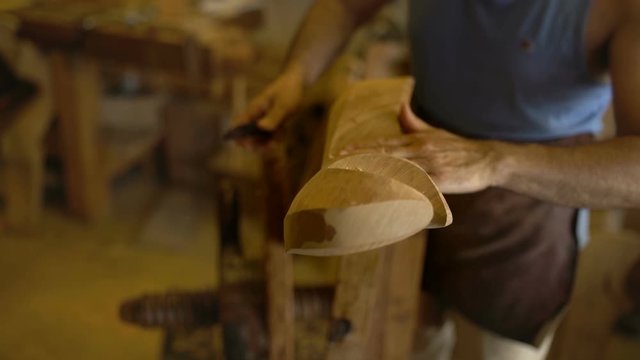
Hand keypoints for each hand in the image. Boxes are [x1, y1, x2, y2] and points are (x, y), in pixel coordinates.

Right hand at [230, 65, 304, 147]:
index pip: (239, 124)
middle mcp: (257, 114)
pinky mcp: (274, 119)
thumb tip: (261, 128)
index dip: (238, 136)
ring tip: (275, 143)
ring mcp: (265, 117)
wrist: (298, 81)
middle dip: (255, 143)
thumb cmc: (289, 90)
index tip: (245, 145)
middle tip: (266, 147)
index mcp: (254, 109)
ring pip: (261, 135)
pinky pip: (272, 132)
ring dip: (267, 141)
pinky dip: (277, 136)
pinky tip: (284, 131)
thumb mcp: (283, 105)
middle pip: (249, 133)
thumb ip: (273, 117)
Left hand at [341, 103, 505, 193]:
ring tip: (352, 179)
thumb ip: (413, 123)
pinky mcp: (442, 182)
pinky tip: (385, 195)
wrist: (489, 159)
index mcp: (418, 139)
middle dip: (359, 159)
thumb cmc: (457, 148)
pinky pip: (417, 187)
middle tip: (337, 163)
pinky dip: (401, 190)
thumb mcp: (435, 132)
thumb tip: (400, 106)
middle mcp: (422, 151)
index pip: (383, 144)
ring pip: (397, 170)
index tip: (340, 152)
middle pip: (385, 155)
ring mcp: (432, 166)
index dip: (361, 148)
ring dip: (374, 174)